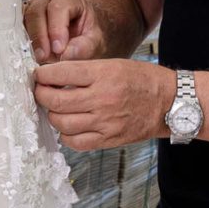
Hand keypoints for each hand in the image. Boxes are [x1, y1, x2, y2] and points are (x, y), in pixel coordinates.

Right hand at [23, 0, 107, 61]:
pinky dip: (21, 41)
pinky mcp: (23, 18)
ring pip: (23, 20)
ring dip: (29, 40)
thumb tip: (66, 54)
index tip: (59, 49)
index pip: (58, 8)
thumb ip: (85, 47)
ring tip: (38, 59)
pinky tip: (30, 55)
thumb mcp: (96, 40)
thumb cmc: (87, 31)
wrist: (79, 27)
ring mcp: (32, 6)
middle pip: (36, 12)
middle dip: (39, 37)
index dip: (56, 29)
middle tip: (44, 58)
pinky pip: (17, 28)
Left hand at [34, 60, 172, 151]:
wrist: (169, 103)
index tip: (38, 75)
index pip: (61, 73)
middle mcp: (102, 98)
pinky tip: (69, 127)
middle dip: (41, 95)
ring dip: (52, 115)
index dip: (43, 75)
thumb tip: (54, 76)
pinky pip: (76, 142)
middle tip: (41, 91)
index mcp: (103, 74)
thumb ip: (85, 71)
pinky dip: (66, 135)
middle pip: (56, 100)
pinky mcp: (108, 139)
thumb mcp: (114, 65)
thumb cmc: (143, 80)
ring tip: (55, 109)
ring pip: (62, 123)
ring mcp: (105, 122)